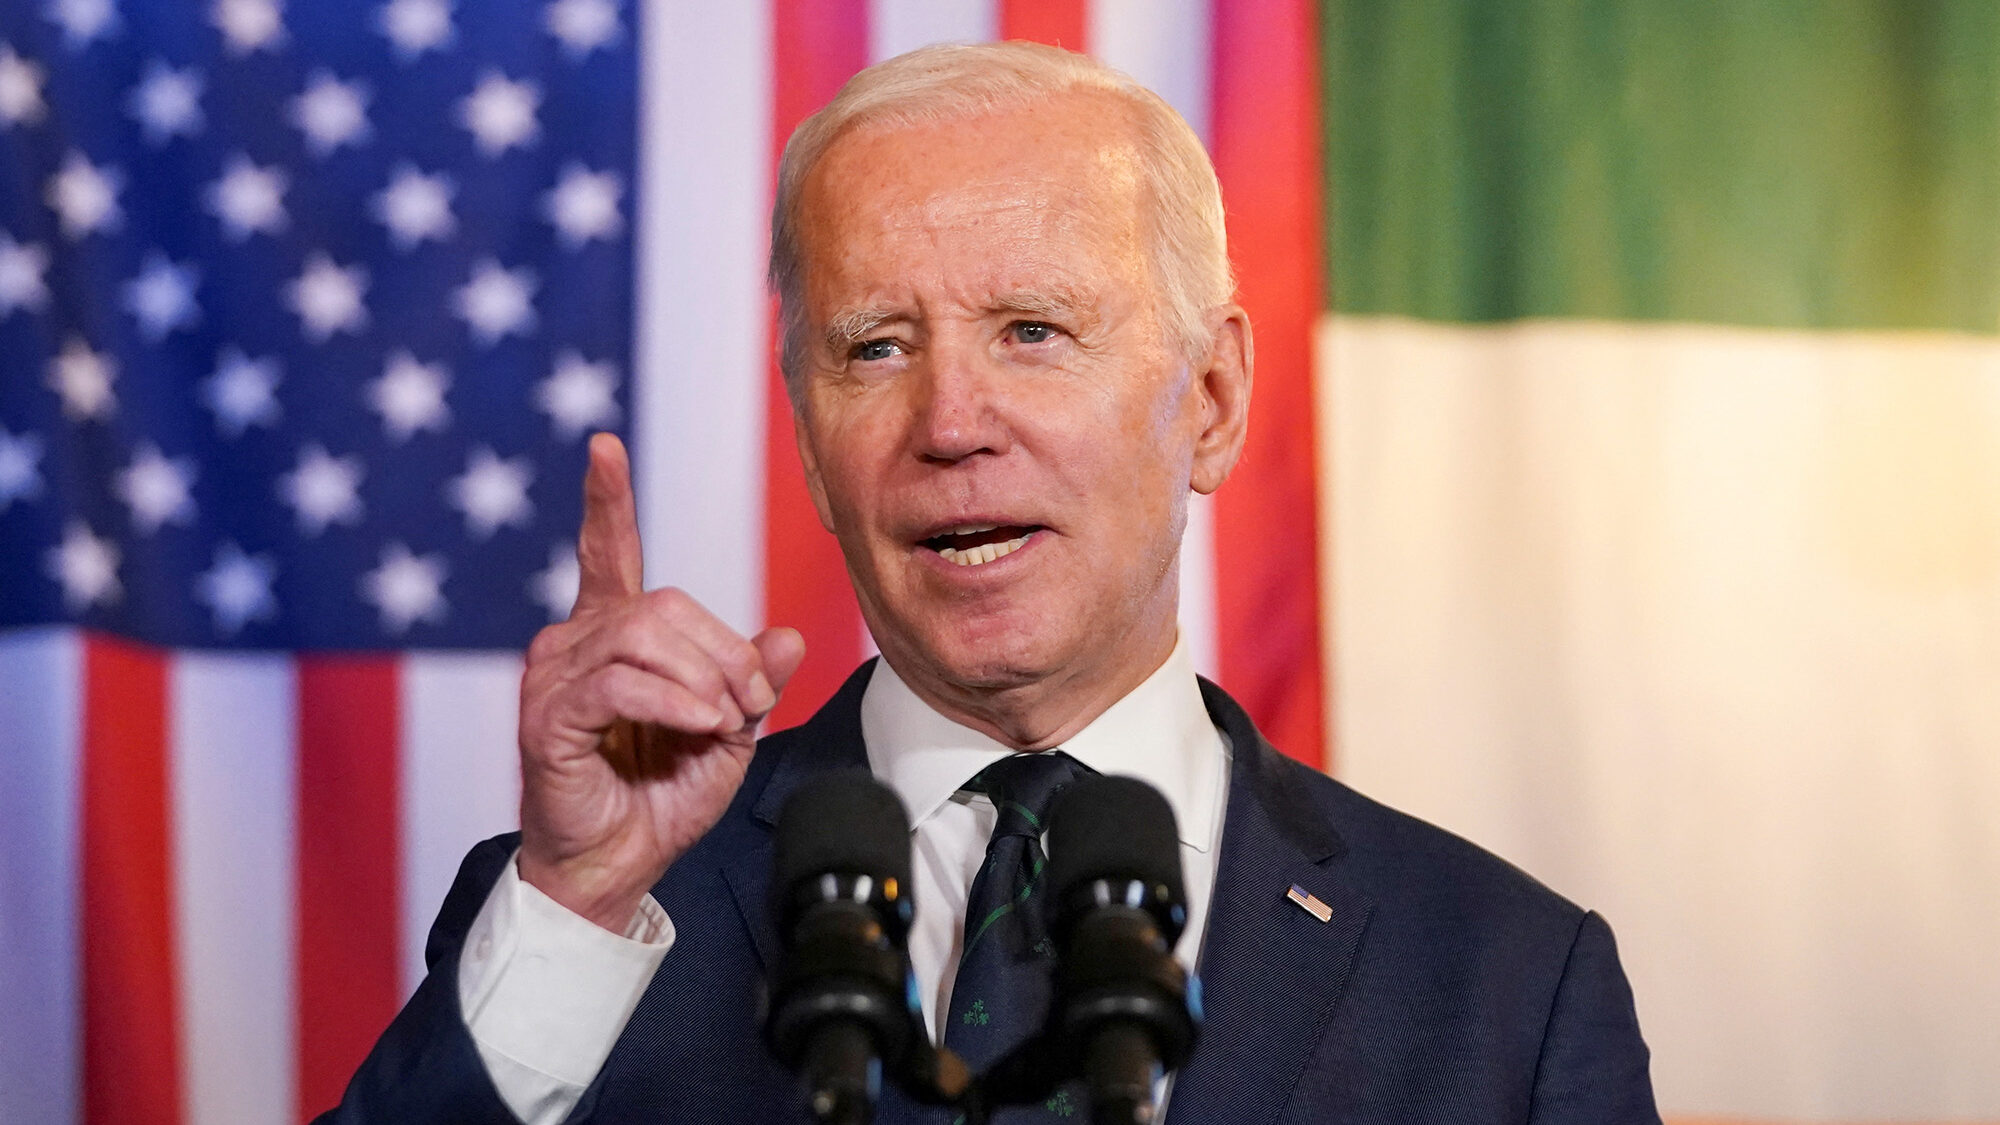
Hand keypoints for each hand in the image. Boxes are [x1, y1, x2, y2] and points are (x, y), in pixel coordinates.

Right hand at [516, 433, 804, 930]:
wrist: (617, 867)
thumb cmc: (660, 798)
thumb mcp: (729, 731)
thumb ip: (753, 679)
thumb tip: (791, 634)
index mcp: (611, 635)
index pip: (606, 552)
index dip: (606, 500)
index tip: (604, 446)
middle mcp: (573, 642)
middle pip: (664, 603)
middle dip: (724, 651)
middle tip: (750, 702)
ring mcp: (554, 676)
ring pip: (645, 635)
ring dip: (705, 678)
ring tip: (723, 722)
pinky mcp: (548, 716)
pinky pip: (622, 682)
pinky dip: (675, 701)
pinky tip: (703, 725)